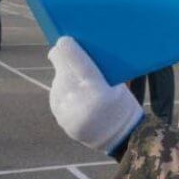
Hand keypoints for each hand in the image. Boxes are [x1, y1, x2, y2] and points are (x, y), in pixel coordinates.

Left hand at [48, 36, 142, 154]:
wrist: (119, 138)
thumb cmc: (122, 107)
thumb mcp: (118, 86)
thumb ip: (100, 70)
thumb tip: (82, 49)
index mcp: (97, 89)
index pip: (76, 61)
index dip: (68, 48)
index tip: (64, 39)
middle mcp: (79, 99)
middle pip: (62, 69)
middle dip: (61, 58)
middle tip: (62, 50)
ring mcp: (68, 110)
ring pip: (57, 82)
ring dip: (63, 76)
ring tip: (74, 77)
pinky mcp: (61, 118)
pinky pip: (56, 97)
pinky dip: (62, 91)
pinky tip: (71, 92)